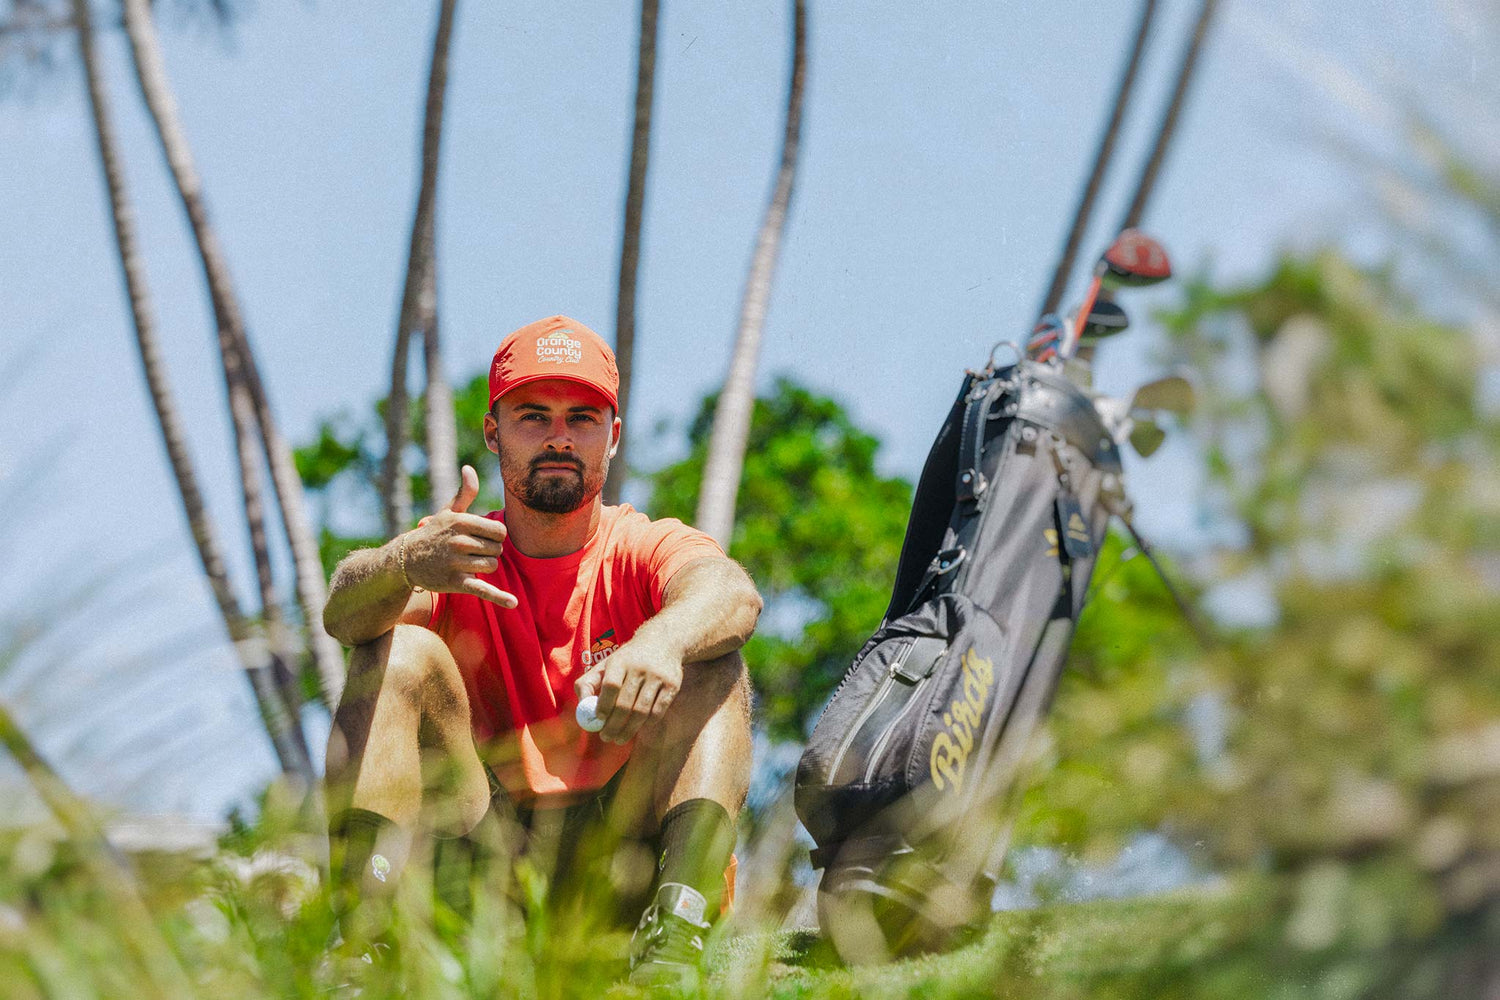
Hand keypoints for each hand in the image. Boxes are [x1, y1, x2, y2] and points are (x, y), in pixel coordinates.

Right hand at [398, 465, 516, 607]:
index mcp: (461, 521)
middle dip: (489, 552)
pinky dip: (499, 597)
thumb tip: (469, 468)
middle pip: (497, 549)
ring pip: (492, 566)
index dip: (495, 537)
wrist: (405, 560)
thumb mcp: (447, 512)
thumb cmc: (432, 534)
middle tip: (470, 553)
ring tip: (467, 564)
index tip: (482, 539)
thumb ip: (464, 493)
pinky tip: (513, 603)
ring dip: (484, 567)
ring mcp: (456, 563)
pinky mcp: (455, 583)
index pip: (500, 531)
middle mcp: (459, 541)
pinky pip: (483, 590)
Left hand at [574, 634, 681, 743]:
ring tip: (619, 739)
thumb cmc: (627, 660)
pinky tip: (639, 729)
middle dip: (614, 725)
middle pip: (625, 702)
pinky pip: (658, 711)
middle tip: (606, 737)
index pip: (611, 685)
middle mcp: (640, 667)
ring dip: (629, 730)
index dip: (604, 705)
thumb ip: (588, 684)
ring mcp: (657, 677)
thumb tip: (582, 709)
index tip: (598, 720)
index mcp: (620, 661)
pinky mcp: (672, 685)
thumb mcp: (606, 664)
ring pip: (642, 711)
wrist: (663, 643)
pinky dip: (647, 724)